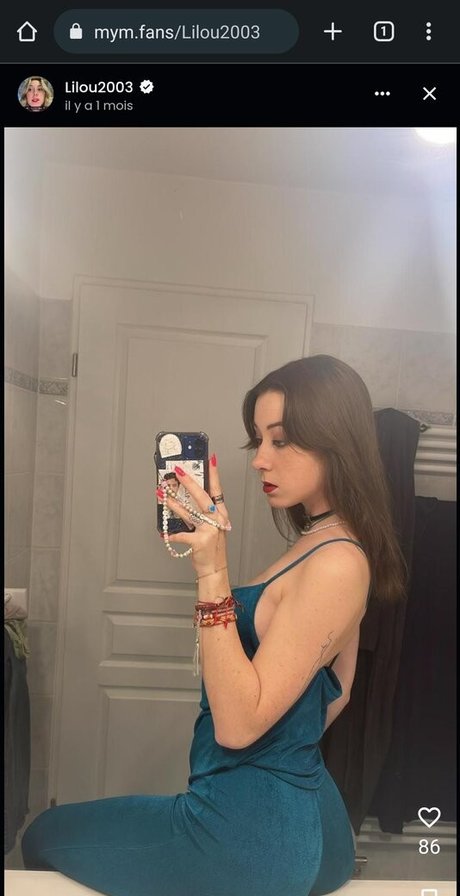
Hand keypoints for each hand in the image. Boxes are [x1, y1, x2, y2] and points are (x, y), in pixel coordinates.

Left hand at [158, 457, 230, 575]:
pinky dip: (173, 535)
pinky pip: (182, 535)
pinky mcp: (200, 541)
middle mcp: (217, 519)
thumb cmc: (211, 548)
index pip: (217, 490)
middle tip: (178, 471)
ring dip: (173, 503)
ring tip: (162, 494)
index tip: (210, 459)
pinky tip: (166, 534)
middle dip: (189, 482)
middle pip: (202, 497)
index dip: (214, 474)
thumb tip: (183, 498)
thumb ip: (200, 514)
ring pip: (188, 512)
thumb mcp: (210, 527)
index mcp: (220, 514)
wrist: (214, 569)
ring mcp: (210, 530)